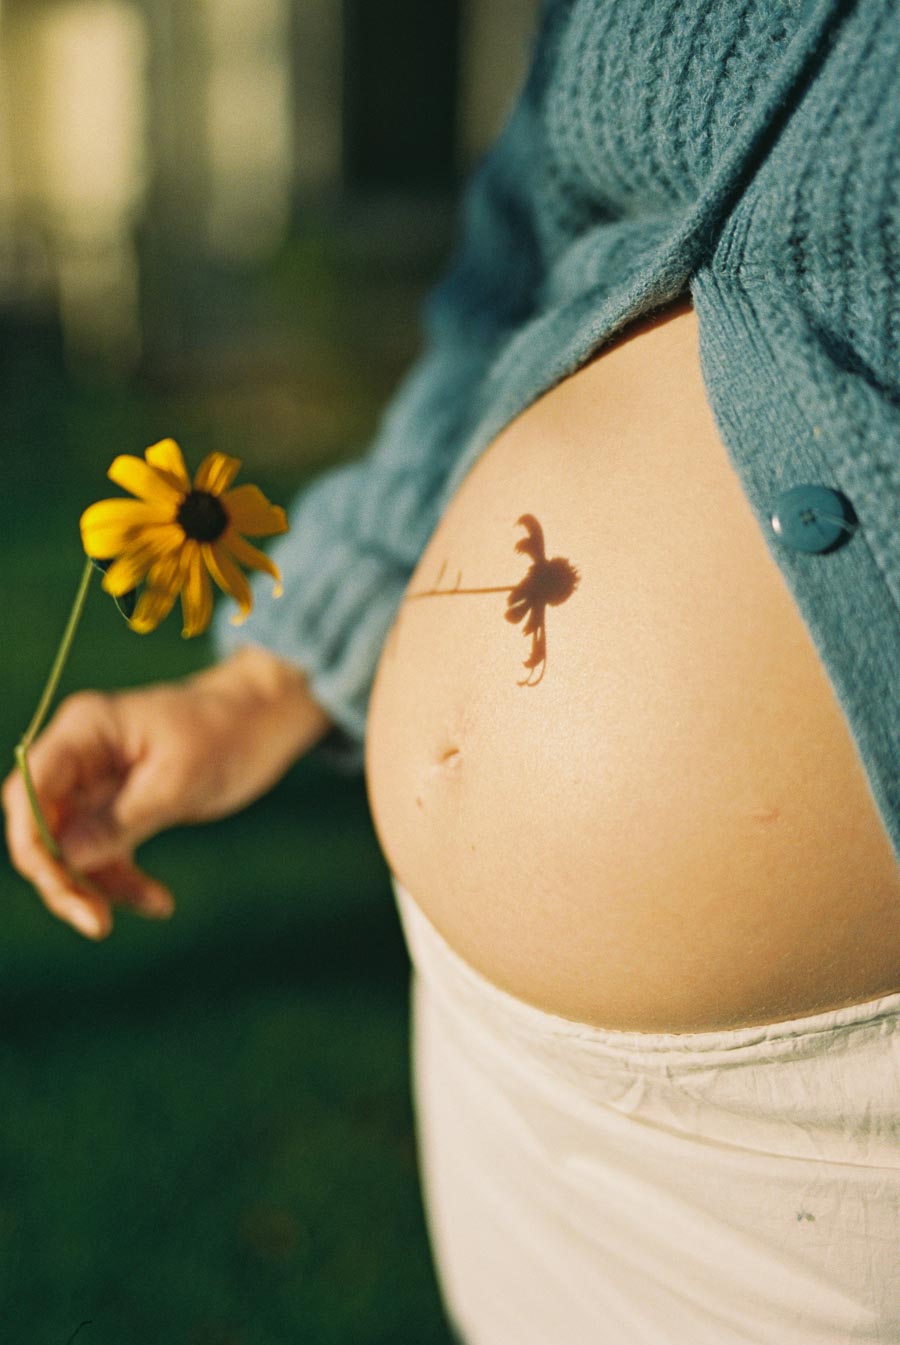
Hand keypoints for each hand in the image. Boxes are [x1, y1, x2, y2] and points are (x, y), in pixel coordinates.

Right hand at [2, 646, 332, 938]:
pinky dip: (124, 882)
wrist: (261, 723)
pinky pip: (102, 854)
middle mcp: (79, 755)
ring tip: (155, 906)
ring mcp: (95, 783)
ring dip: (96, 887)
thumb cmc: (225, 735)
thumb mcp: (179, 779)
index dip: (31, 839)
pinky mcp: (117, 807)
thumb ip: (121, 818)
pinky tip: (160, 903)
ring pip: (68, 849)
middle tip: (96, 921)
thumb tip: (64, 858)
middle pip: (39, 824)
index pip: (29, 788)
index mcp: (84, 730)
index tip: (59, 882)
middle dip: (60, 876)